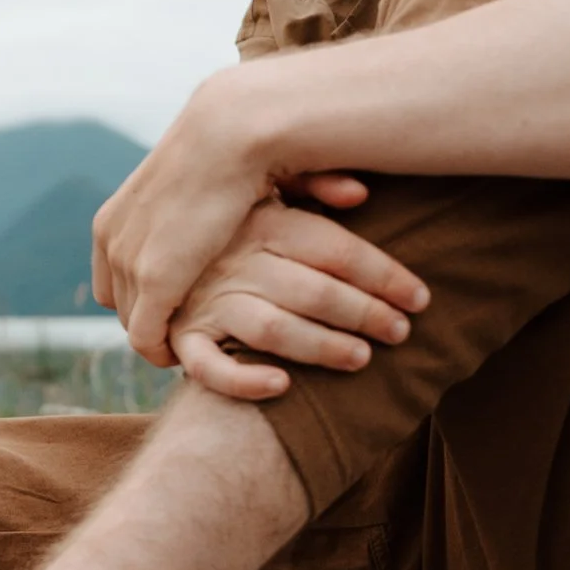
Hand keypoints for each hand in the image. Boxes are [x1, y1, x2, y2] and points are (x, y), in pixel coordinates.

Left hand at [92, 70, 282, 364]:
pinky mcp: (154, 280)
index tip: (179, 308)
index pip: (113, 278)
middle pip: (120, 304)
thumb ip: (193, 215)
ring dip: (162, 338)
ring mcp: (128, 259)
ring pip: (134, 323)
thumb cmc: (236, 152)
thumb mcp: (200, 186)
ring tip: (197, 343)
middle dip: (152, 321)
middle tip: (189, 333)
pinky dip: (164, 353)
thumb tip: (214, 224)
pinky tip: (189, 356)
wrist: (230, 132)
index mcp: (115, 216)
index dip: (141, 298)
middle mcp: (111, 238)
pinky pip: (147, 338)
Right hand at [166, 184, 430, 399]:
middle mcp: (232, 257)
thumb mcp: (265, 183)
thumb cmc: (225, 209)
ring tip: (361, 359)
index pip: (335, 249)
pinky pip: (208, 365)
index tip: (420, 298)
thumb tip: (360, 192)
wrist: (148, 230)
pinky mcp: (178, 332)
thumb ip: (312, 182)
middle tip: (401, 332)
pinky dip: (243, 380)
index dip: (385, 275)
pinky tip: (281, 386)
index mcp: (259, 219)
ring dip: (323, 346)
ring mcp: (203, 297)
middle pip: (315, 290)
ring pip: (274, 329)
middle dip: (366, 314)